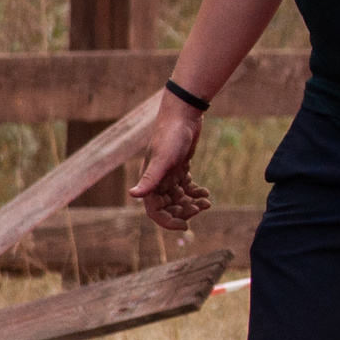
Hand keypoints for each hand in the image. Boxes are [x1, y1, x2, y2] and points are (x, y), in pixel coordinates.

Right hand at [131, 104, 211, 230]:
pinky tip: (206, 193)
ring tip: (206, 202)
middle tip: (200, 208)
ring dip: (192, 204)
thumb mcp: (163, 158)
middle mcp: (158, 180)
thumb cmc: (171, 135)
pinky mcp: (180, 167)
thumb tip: (133, 195)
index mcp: (151, 181)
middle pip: (169, 207)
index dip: (168, 221)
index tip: (185, 225)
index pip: (155, 211)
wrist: (183, 114)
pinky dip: (195, 192)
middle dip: (184, 212)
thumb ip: (150, 178)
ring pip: (178, 198)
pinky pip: (186, 187)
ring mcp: (169, 174)